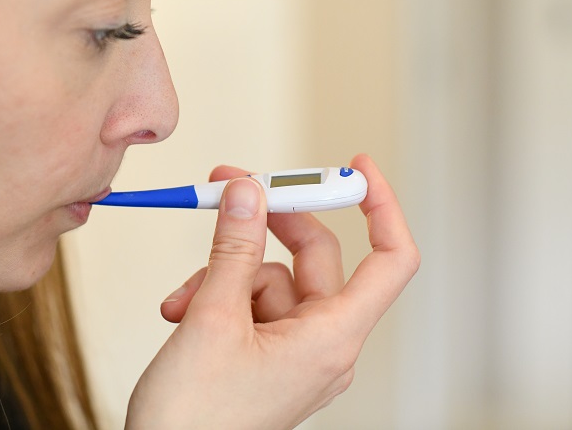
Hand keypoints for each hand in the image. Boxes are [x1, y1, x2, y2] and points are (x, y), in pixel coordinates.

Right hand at [125, 154, 419, 428]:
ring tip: (183, 301)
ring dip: (222, 273)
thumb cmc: (194, 421)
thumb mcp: (212, 319)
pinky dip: (217, 297)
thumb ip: (235, 248)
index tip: (357, 167)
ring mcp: (295, 352)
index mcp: (332, 339)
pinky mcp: (268, 356)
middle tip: (231, 187)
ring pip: (271, 278)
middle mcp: (323, 344)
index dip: (381, 206)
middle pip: (315, 257)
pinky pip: (252, 303)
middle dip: (268, 224)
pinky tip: (181, 312)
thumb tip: (251, 193)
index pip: (390, 260)